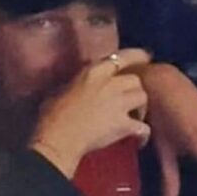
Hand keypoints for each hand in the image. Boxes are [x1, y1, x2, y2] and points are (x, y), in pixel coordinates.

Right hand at [30, 48, 150, 178]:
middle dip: (135, 88)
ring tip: (133, 116)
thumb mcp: (64, 87)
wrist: (57, 138)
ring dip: (141, 107)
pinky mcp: (124, 125)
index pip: (123, 56)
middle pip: (136, 79)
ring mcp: (119, 104)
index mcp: (93, 71)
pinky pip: (143, 127)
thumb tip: (83, 84)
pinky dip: (142, 133)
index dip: (137, 56)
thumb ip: (80, 81)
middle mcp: (110, 83)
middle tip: (129, 99)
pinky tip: (137, 139)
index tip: (145, 58)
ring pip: (143, 98)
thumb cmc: (51, 114)